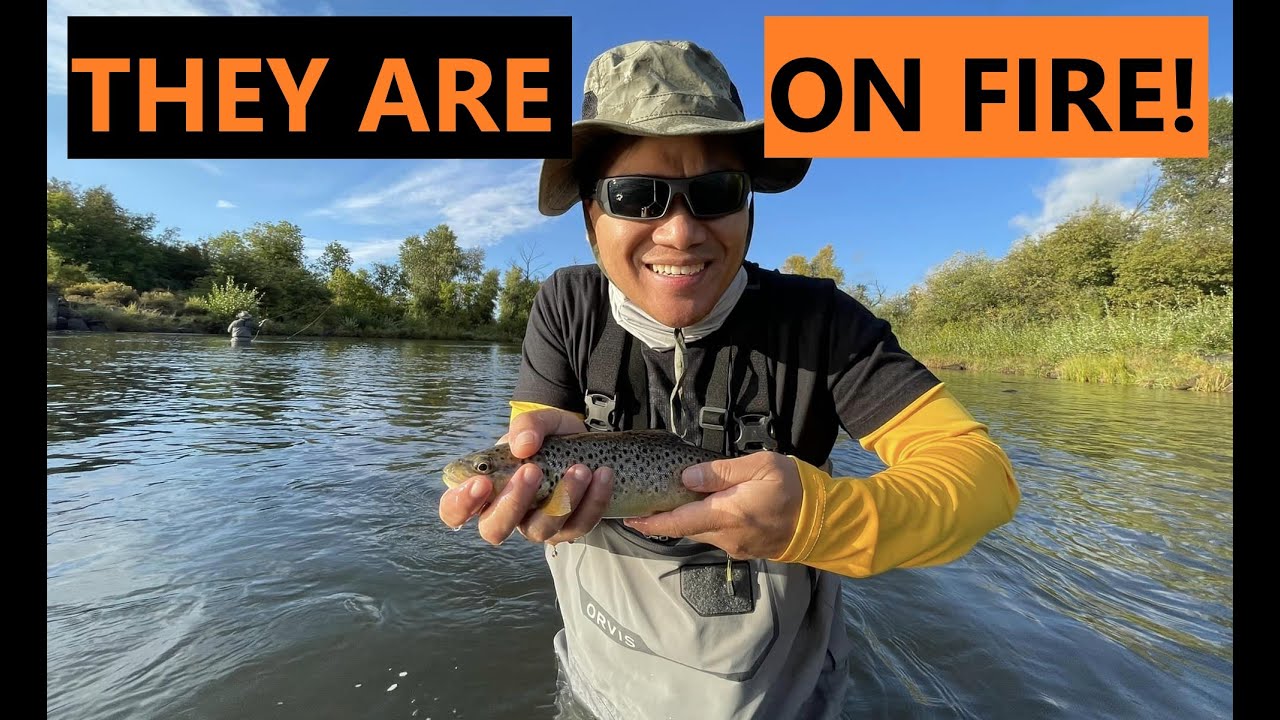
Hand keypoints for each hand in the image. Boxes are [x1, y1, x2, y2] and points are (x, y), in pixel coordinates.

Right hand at [437, 408, 614, 546]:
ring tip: (579, 468)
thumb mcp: (539, 421)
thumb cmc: (548, 436)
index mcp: (485, 489)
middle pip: (494, 530)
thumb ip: (527, 425)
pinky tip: (603, 475)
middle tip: (531, 471)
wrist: (587, 442)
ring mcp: (538, 526)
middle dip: (512, 503)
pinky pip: (580, 524)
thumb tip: (523, 446)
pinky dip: (594, 500)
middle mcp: (507, 514)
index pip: (454, 510)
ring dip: (562, 498)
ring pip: (542, 529)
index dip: (461, 503)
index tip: (480, 482)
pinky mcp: (570, 529)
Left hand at [622, 452, 802, 559]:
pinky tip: (708, 508)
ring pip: (702, 532)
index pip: (677, 522)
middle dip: (664, 519)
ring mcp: (736, 546)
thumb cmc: (794, 488)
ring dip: (687, 519)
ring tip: (675, 501)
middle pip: (685, 528)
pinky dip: (707, 522)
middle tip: (645, 504)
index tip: (628, 519)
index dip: (650, 522)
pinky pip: (718, 535)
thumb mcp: (760, 466)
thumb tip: (686, 478)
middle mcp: (727, 536)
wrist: (824, 522)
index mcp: (726, 515)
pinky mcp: (746, 548)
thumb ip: (720, 471)